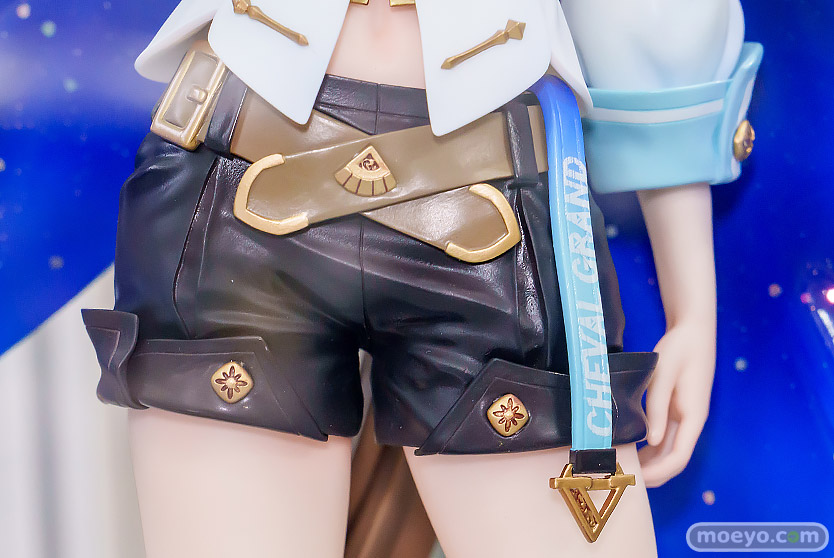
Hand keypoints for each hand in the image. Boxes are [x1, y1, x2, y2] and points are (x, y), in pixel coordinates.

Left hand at [638, 320, 715, 486]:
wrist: (693, 333)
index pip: (679, 456)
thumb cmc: (679, 350)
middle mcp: (691, 422)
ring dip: (651, 463)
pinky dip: (652, 449)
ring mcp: (685, 418)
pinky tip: (633, 450)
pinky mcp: (678, 412)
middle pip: (675, 459)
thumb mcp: (664, 376)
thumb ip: (657, 409)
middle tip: (624, 479)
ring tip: (624, 467)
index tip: (636, 479)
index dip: (659, 472)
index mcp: (693, 416)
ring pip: (670, 451)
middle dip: (653, 474)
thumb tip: (651, 442)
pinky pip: (666, 438)